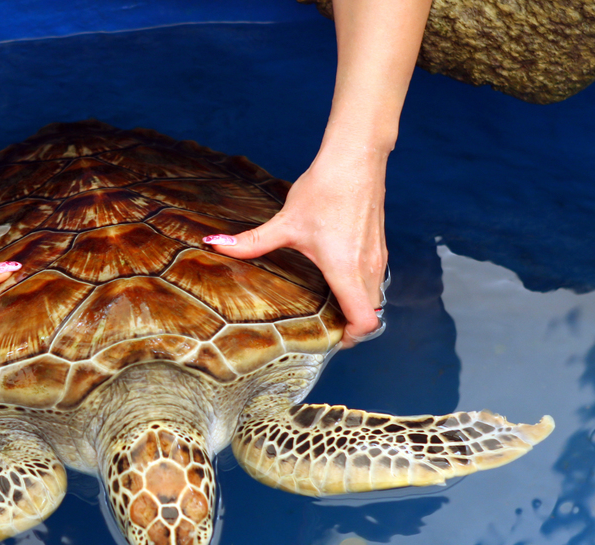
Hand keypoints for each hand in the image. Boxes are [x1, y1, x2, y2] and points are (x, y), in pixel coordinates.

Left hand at [206, 144, 387, 346]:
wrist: (356, 158)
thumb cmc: (325, 190)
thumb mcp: (285, 222)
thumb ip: (251, 242)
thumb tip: (215, 245)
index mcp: (345, 270)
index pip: (364, 321)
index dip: (352, 337)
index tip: (331, 337)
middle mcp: (368, 268)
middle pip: (371, 315)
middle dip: (351, 325)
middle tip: (324, 326)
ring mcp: (378, 257)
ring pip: (375, 297)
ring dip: (357, 306)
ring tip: (329, 306)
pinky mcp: (379, 245)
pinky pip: (376, 279)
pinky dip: (362, 288)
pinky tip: (337, 277)